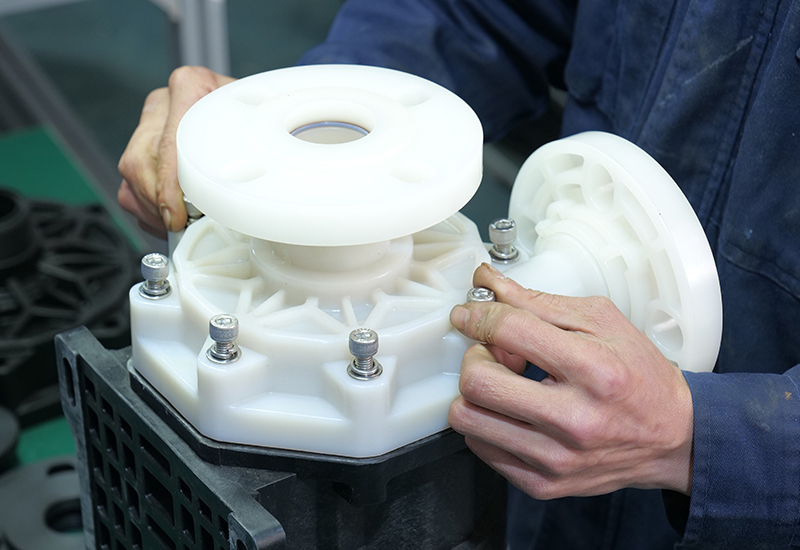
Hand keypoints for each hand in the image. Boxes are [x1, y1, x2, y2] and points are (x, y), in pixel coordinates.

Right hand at [118, 66, 235, 237]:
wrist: (248, 104)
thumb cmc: (252, 113)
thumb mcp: (257, 122)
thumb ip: (245, 149)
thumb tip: (244, 195)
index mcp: (190, 86)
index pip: (166, 145)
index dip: (168, 188)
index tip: (178, 215)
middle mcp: (163, 101)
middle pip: (139, 162)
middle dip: (158, 203)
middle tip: (180, 225)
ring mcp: (149, 120)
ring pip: (130, 174)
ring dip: (151, 208)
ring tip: (176, 224)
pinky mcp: (142, 140)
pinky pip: (128, 181)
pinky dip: (146, 207)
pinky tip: (167, 217)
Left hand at [448, 263, 693, 498]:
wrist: (674, 439)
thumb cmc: (639, 375)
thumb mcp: (601, 321)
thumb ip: (538, 301)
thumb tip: (487, 284)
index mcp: (593, 369)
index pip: (508, 331)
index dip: (478, 315)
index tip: (469, 313)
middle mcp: (573, 419)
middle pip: (476, 381)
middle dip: (475, 356)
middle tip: (496, 353)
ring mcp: (556, 458)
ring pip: (467, 418)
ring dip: (474, 392)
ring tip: (505, 384)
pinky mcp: (543, 484)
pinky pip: (480, 447)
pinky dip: (486, 421)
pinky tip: (513, 411)